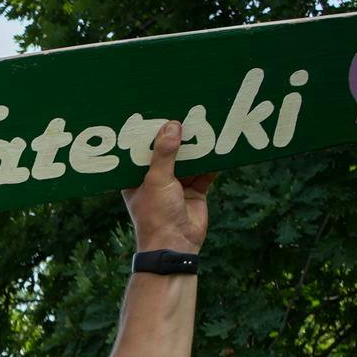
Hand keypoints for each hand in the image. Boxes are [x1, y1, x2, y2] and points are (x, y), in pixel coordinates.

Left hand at [121, 121, 216, 254]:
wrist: (176, 244)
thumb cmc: (156, 215)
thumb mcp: (157, 180)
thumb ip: (164, 154)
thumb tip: (172, 126)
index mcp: (136, 178)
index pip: (141, 151)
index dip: (149, 134)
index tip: (158, 111)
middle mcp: (155, 180)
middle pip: (168, 152)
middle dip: (177, 136)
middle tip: (187, 111)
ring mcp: (176, 185)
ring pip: (189, 160)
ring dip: (197, 146)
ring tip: (206, 122)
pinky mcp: (196, 190)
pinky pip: (205, 170)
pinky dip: (213, 160)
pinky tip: (221, 143)